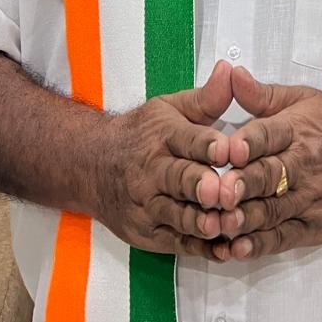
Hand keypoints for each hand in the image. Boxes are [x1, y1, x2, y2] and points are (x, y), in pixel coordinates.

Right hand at [89, 61, 233, 258]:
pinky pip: (178, 243)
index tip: (228, 148)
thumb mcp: (170, 107)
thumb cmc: (142, 133)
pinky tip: (224, 250)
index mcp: (163, 136)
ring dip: (201, 222)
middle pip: (179, 179)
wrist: (91, 165)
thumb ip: (207, 96)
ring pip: (177, 215)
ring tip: (223, 225)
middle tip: (220, 191)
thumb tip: (231, 70)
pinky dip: (201, 249)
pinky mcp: (149, 233)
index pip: (186, 139)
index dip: (207, 144)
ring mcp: (149, 205)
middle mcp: (154, 171)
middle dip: (199, 186)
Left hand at [212, 66, 321, 260]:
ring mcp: (312, 199)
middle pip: (270, 176)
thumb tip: (230, 74)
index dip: (249, 142)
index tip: (229, 148)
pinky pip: (284, 238)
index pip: (271, 134)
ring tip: (220, 223)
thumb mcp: (303, 99)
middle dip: (244, 184)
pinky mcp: (315, 227)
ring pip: (274, 211)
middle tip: (217, 191)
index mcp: (299, 129)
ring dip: (245, 219)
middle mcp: (306, 165)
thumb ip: (262, 94)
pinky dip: (259, 245)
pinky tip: (237, 249)